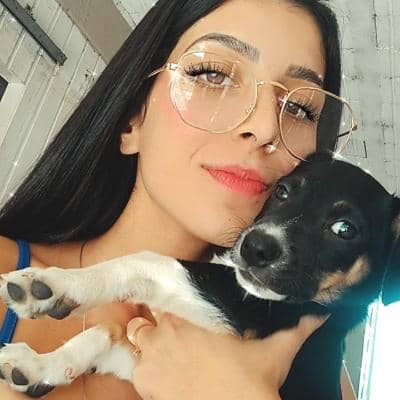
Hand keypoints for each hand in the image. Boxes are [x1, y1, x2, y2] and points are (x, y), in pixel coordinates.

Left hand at [127, 311, 328, 399]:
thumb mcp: (275, 349)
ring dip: (146, 341)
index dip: (169, 299)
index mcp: (190, 316)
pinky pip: (134, 368)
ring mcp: (151, 356)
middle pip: (148, 313)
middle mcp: (165, 330)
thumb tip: (320, 313)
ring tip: (164, 352)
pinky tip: (162, 377)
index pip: (166, 293)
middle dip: (156, 319)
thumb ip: (297, 327)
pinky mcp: (144, 383)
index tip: (173, 304)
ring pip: (137, 336)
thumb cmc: (251, 380)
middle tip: (171, 332)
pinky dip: (144, 370)